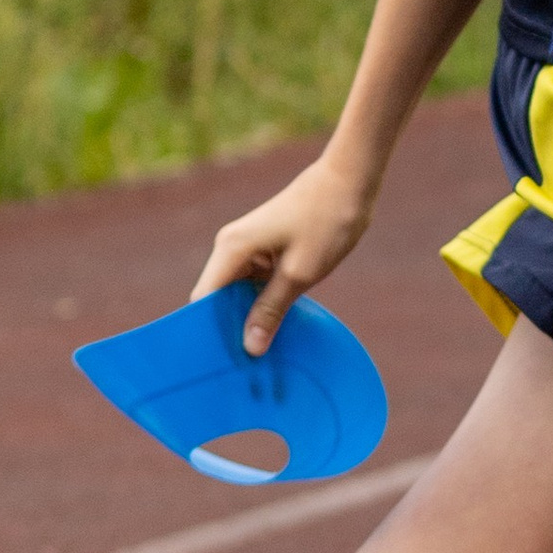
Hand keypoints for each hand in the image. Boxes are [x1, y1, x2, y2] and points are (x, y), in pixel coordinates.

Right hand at [192, 157, 376, 351]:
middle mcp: (230, 248)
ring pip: (234, 295)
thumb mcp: (300, 273)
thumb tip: (249, 347)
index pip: (203, 300)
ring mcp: (245, 249)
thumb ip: (271, 310)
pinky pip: (251, 286)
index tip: (219, 365)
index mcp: (231, 249)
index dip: (208, 333)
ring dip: (245, 320)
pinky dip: (259, 306)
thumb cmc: (326, 222)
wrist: (349, 182)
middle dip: (227, 331)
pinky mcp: (262, 252)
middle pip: (216, 300)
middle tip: (242, 370)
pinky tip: (271, 331)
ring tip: (256, 357)